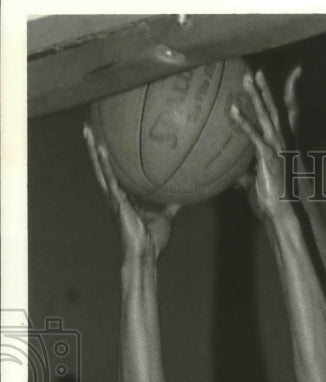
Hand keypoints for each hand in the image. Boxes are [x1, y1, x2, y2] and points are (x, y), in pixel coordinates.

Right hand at [83, 125, 179, 259]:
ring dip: (93, 150)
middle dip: (94, 149)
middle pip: (101, 168)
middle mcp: (114, 196)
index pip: (112, 175)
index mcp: (123, 199)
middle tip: (88, 128)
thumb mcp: (165, 217)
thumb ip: (171, 206)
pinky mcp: (116, 202)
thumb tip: (183, 198)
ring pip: (100, 169)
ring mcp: (113, 198)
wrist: (146, 253)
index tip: (104, 142)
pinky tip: (102, 149)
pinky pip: (109, 179)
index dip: (107, 160)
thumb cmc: (152, 240)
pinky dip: (105, 164)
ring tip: (87, 130)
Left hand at [230, 67, 300, 220]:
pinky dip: (244, 122)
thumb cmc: (271, 200)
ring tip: (247, 79)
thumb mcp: (257, 184)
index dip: (273, 101)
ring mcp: (275, 148)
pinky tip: (233, 110)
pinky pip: (254, 136)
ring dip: (256, 97)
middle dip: (263, 91)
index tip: (268, 84)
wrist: (282, 211)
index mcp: (278, 147)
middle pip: (272, 111)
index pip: (276, 119)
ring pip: (265, 117)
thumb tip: (236, 178)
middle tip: (255, 72)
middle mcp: (279, 143)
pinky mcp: (268, 157)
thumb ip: (248, 176)